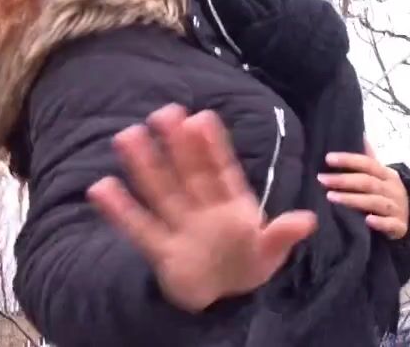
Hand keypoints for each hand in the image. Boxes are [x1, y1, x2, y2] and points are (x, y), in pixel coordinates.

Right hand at [86, 105, 316, 312]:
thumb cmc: (248, 262)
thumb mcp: (270, 251)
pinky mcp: (161, 250)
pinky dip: (120, 210)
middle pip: (187, 174)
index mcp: (232, 204)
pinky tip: (101, 187)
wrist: (223, 296)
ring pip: (161, 192)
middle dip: (177, 145)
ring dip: (145, 166)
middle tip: (164, 112)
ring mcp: (180, 226)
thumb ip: (283, 235)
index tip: (201, 117)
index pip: (221, 170)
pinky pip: (139, 228)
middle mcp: (203, 208)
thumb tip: (308, 220)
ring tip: (128, 136)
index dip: (212, 146)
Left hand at [318, 139, 409, 239]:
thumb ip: (369, 159)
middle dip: (344, 180)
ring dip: (353, 199)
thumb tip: (359, 134)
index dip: (349, 160)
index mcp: (386, 174)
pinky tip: (367, 220)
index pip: (368, 163)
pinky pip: (390, 224)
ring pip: (375, 202)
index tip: (328, 158)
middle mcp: (392, 189)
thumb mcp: (381, 176)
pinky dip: (380, 222)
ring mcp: (396, 208)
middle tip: (322, 179)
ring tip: (331, 197)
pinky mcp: (399, 226)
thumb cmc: (388, 194)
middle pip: (367, 182)